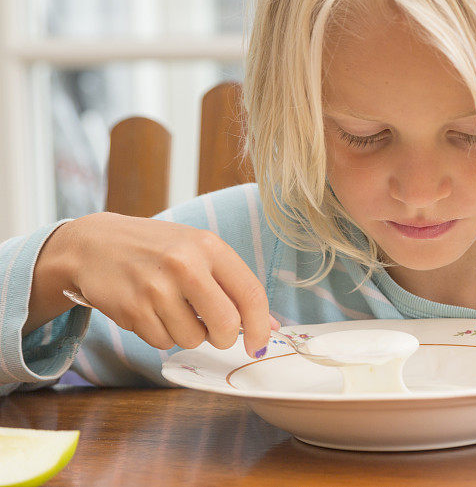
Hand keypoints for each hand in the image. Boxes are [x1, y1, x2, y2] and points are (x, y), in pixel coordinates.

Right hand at [30, 212, 277, 358]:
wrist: (95, 243)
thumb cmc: (157, 249)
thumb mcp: (198, 251)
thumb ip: (234, 285)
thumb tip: (269, 327)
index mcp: (208, 246)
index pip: (250, 293)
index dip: (260, 326)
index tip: (259, 344)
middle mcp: (184, 264)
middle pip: (226, 324)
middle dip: (225, 337)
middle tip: (215, 332)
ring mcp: (156, 288)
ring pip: (193, 339)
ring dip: (189, 334)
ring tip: (174, 309)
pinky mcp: (132, 309)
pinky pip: (164, 343)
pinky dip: (163, 335)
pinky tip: (151, 311)